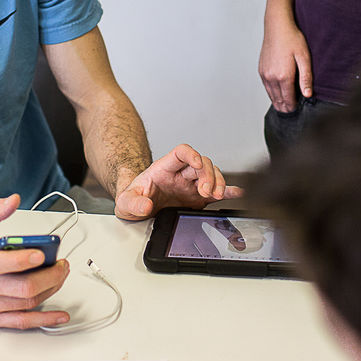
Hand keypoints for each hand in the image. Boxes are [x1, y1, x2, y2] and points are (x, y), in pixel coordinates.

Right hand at [0, 195, 71, 328]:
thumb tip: (13, 201)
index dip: (22, 260)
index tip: (40, 253)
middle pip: (22, 287)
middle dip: (49, 275)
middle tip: (61, 264)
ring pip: (26, 302)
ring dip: (51, 289)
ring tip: (60, 275)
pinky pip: (22, 321)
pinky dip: (43, 319)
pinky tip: (58, 315)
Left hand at [114, 144, 244, 220]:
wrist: (137, 208)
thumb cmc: (133, 198)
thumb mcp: (125, 202)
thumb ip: (133, 203)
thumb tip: (146, 206)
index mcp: (164, 168)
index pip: (181, 152)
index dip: (192, 154)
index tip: (197, 164)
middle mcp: (180, 174)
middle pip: (201, 163)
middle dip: (207, 175)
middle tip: (206, 191)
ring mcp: (190, 184)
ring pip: (211, 173)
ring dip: (217, 182)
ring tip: (216, 195)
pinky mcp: (198, 197)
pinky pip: (216, 191)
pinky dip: (227, 191)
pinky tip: (236, 193)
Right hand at [259, 18, 312, 111]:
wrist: (277, 26)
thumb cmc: (292, 39)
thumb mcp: (304, 58)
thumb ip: (305, 78)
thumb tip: (307, 95)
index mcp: (283, 76)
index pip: (288, 99)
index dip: (293, 106)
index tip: (297, 110)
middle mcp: (271, 77)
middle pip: (278, 99)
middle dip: (285, 107)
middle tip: (291, 111)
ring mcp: (264, 74)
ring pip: (271, 95)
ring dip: (277, 101)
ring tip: (284, 107)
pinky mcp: (261, 70)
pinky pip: (266, 87)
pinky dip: (271, 93)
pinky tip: (276, 94)